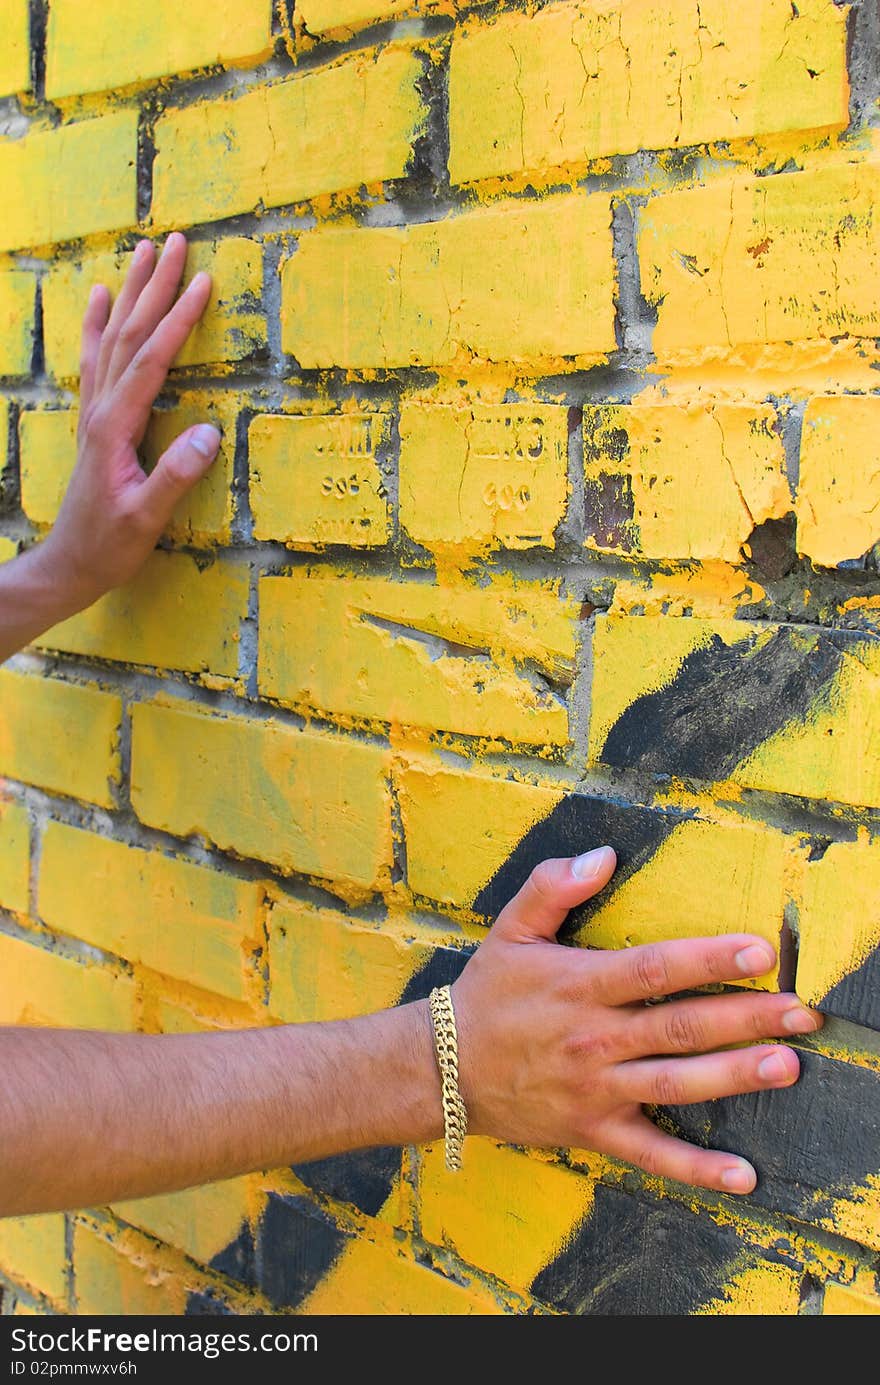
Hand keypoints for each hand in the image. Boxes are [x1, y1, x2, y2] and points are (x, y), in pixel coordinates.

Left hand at [38, 232, 220, 609]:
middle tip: (176, 242)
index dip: (178, 319)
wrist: (70, 563)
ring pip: (111, 337)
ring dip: (129, 293)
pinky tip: (96, 297)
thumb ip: (175, 476)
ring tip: (144, 252)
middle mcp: (101, 410)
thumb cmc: (111, 545)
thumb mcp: (146, 518)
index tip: (203, 281)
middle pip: (128, 333)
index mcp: (116, 427)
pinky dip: (95, 323)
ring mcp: (94, 411)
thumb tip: (210, 433)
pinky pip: (95, 359)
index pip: (151, 359)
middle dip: (154, 286)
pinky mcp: (95, 420)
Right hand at [452, 846, 822, 1193]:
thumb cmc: (488, 995)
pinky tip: (743, 1174)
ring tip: (786, 1065)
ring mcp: (595, 1089)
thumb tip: (603, 857)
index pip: (653, 969)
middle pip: (679, 1027)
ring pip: (676, 1083)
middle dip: (745, 1018)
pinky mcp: (593, 1129)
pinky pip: (651, 1154)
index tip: (759, 952)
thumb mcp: (510, 930)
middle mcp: (593, 1038)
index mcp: (579, 985)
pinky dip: (697, 1169)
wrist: (441, 1069)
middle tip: (799, 1012)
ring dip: (734, 1076)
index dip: (707, 960)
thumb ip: (553, 886)